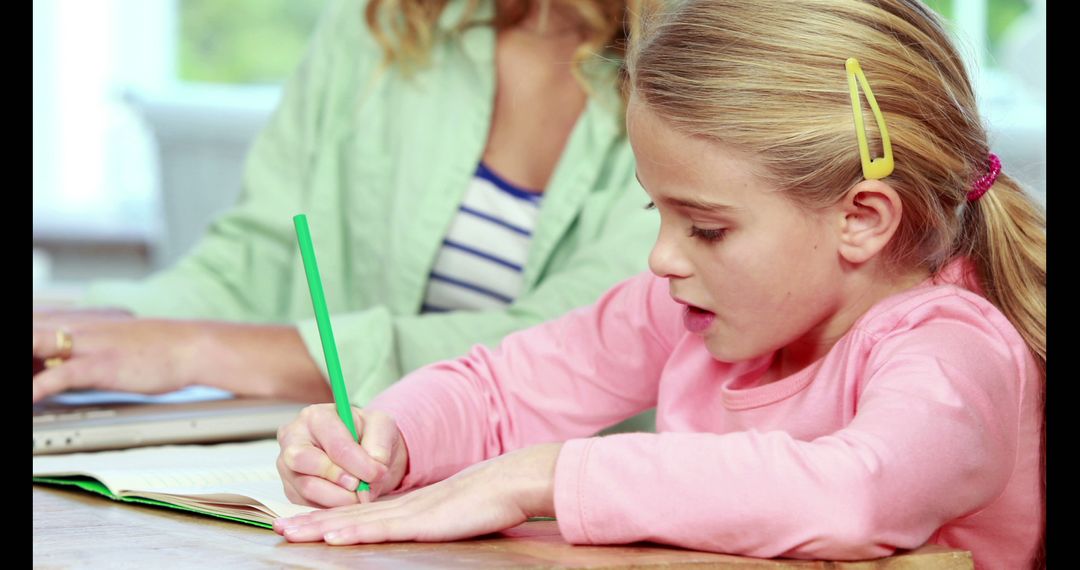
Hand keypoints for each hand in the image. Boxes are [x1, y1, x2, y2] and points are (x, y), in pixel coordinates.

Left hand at [33, 308, 194, 401]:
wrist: (191, 345)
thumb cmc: (155, 349)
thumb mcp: (109, 343)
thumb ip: (76, 351)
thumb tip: (54, 370)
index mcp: (74, 321)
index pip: (32, 326)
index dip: (26, 345)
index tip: (26, 368)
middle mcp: (74, 328)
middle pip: (29, 334)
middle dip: (19, 356)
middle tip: (21, 376)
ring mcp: (86, 344)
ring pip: (33, 348)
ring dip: (22, 368)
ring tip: (15, 385)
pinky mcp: (101, 364)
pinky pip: (60, 376)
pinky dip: (38, 388)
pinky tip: (29, 398)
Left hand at [272, 442, 560, 544]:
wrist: (510, 481)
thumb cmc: (488, 498)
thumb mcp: (450, 512)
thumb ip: (430, 520)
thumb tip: (420, 527)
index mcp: (407, 506)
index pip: (359, 513)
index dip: (327, 518)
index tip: (301, 524)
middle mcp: (402, 507)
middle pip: (348, 515)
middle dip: (312, 523)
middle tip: (278, 528)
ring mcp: (410, 512)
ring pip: (356, 521)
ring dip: (321, 528)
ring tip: (291, 532)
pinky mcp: (422, 521)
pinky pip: (382, 528)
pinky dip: (354, 532)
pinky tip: (334, 537)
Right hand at [276, 404, 408, 507]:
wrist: (364, 452)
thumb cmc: (368, 435)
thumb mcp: (382, 427)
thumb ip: (379, 444)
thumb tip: (374, 468)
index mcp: (316, 416)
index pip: (334, 443)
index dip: (358, 464)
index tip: (377, 474)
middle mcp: (293, 438)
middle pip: (302, 460)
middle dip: (337, 478)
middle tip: (360, 486)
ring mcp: (287, 466)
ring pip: (306, 487)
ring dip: (338, 498)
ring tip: (359, 496)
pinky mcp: (290, 490)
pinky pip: (306, 504)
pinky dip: (331, 508)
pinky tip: (347, 501)